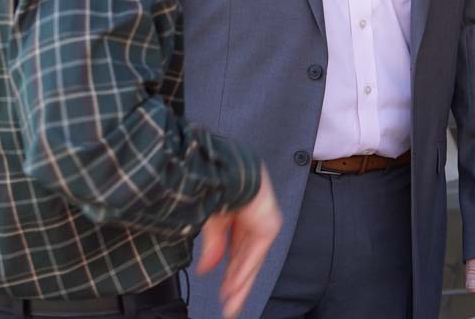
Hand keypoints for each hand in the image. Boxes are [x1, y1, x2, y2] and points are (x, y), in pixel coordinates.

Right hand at [196, 167, 281, 318]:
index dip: (229, 274)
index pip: (235, 253)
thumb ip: (213, 248)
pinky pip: (255, 254)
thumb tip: (206, 270)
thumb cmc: (218, 185)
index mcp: (239, 219)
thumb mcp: (212, 222)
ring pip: (251, 262)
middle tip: (230, 307)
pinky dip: (243, 271)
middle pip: (245, 262)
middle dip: (236, 286)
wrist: (228, 169)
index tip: (224, 294)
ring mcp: (263, 224)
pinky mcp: (269, 226)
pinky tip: (234, 287)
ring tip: (230, 305)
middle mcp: (253, 223)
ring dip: (239, 284)